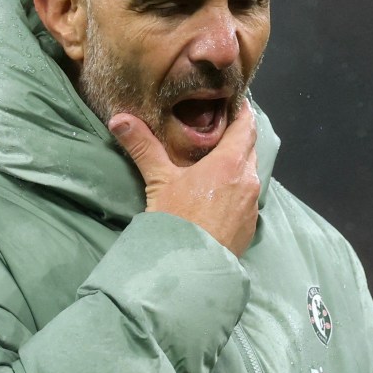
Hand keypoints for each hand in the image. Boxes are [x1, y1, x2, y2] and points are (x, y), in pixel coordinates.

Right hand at [108, 99, 259, 255]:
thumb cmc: (177, 220)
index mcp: (230, 162)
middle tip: (217, 129)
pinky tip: (218, 195)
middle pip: (249, 148)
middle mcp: (248, 179)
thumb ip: (143, 146)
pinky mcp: (250, 225)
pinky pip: (247, 197)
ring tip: (215, 161)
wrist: (190, 269)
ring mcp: (252, 205)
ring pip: (249, 173)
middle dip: (237, 137)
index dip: (241, 112)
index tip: (232, 102)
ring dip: (237, 165)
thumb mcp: (158, 181)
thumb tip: (119, 118)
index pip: (247, 126)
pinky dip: (236, 189)